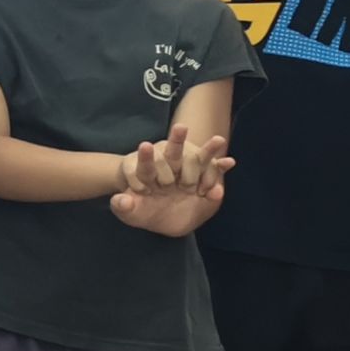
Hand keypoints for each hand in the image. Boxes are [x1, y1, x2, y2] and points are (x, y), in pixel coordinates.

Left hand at [110, 119, 235, 237]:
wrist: (162, 220)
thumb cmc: (142, 212)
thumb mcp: (129, 212)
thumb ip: (123, 207)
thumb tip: (120, 200)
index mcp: (148, 173)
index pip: (145, 164)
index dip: (146, 157)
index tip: (144, 146)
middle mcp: (169, 169)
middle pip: (173, 153)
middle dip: (177, 141)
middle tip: (181, 130)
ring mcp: (188, 174)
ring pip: (198, 158)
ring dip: (208, 149)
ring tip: (218, 140)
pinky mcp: (203, 182)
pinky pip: (214, 172)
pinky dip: (221, 167)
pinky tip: (229, 162)